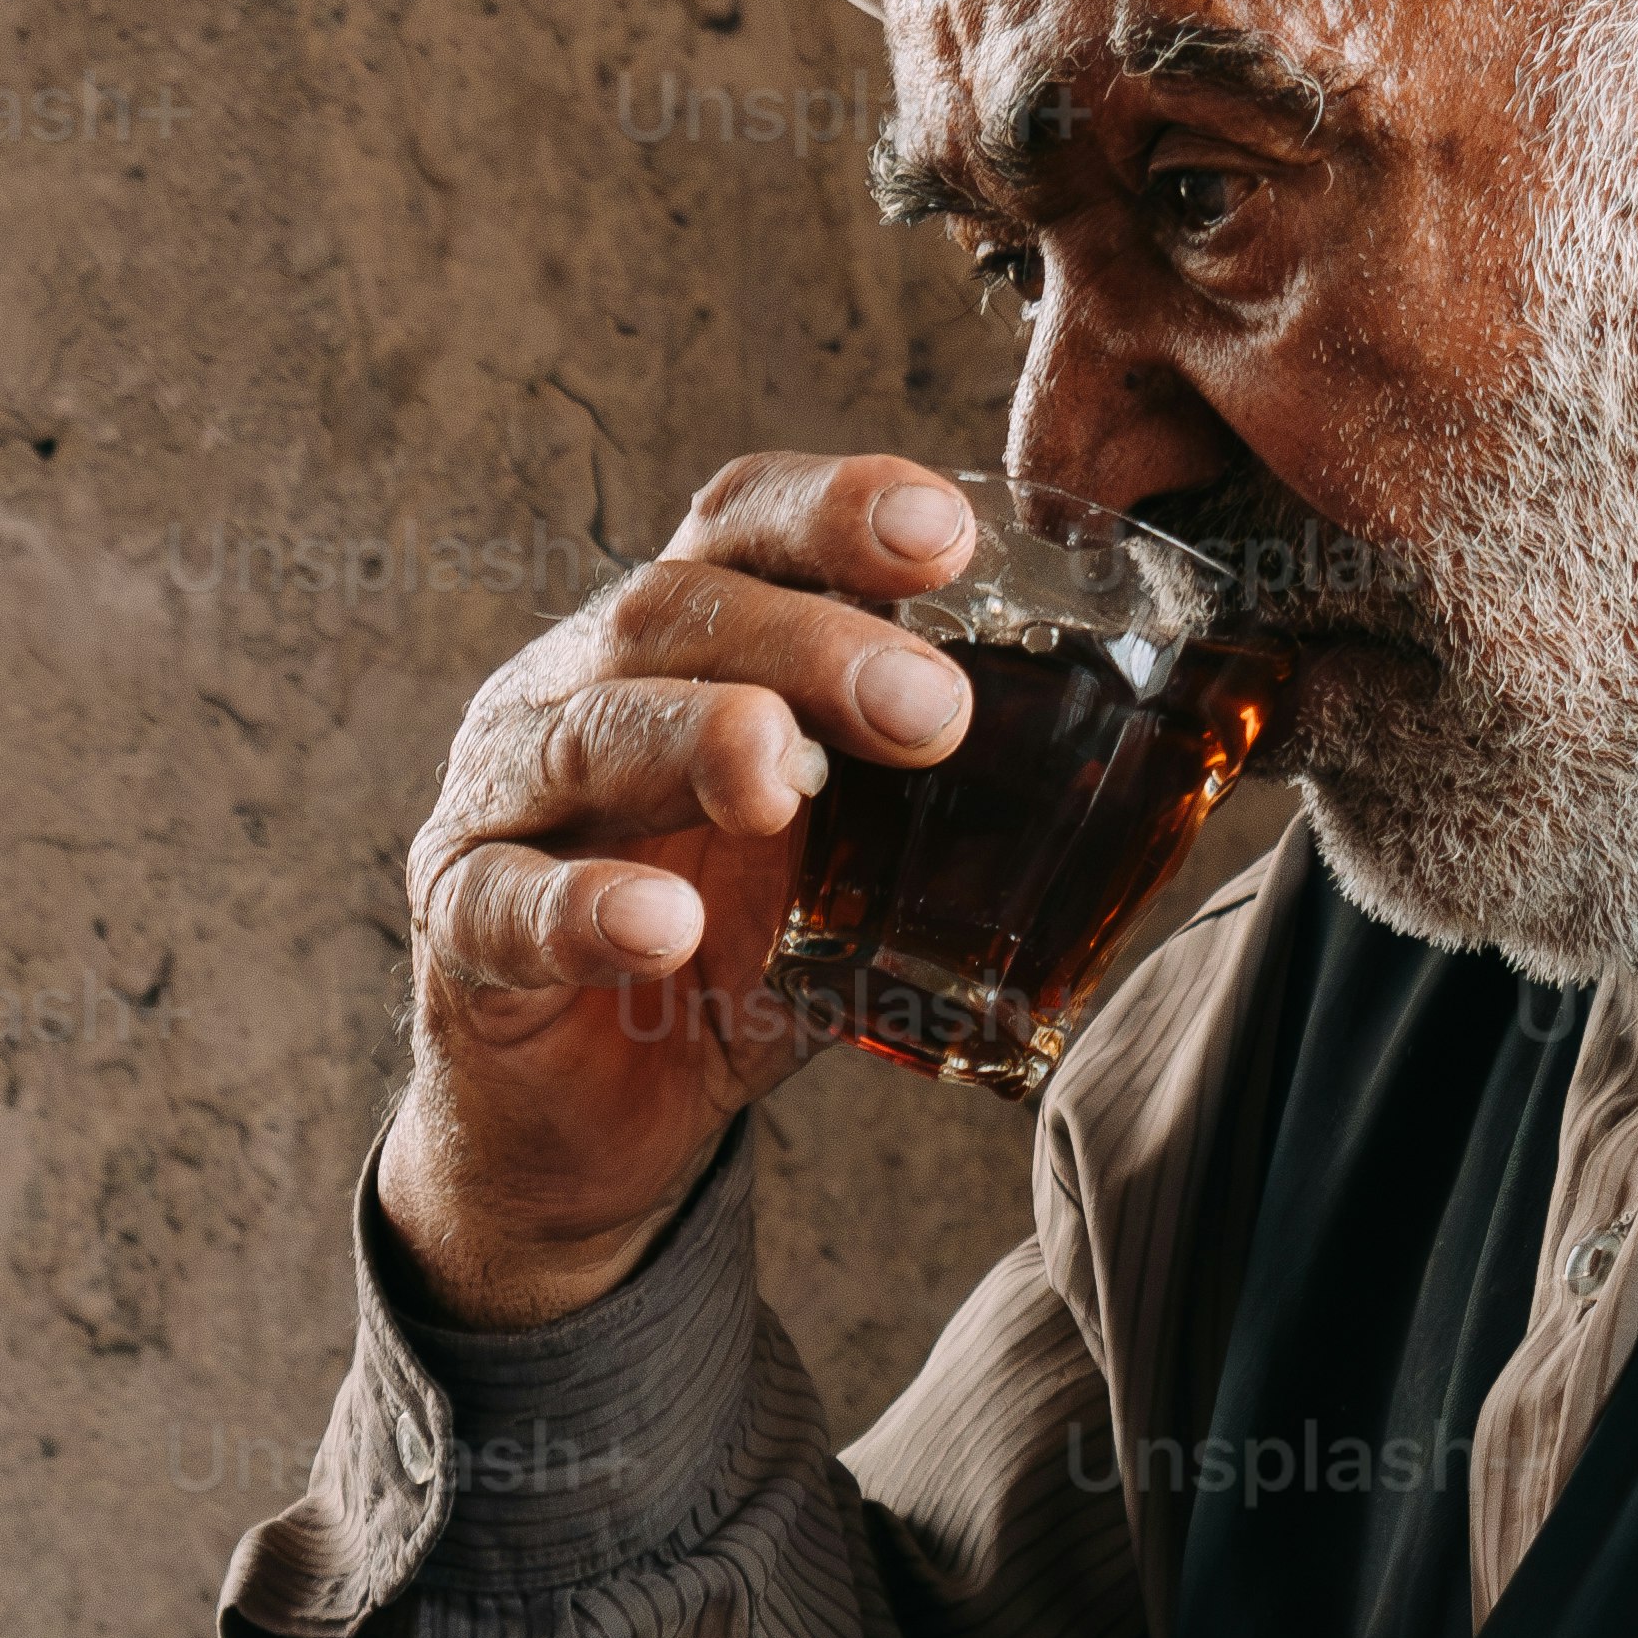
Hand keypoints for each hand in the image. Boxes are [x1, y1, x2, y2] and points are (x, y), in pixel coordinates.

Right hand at [382, 454, 982, 1325]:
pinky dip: (584, 907)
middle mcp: (579, 687)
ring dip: (700, 737)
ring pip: (587, 729)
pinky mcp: (458, 922)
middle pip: (674, 611)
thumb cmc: (731, 957)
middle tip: (932, 709)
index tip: (949, 532)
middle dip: (809, 643)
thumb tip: (1179, 788)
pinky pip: (504, 899)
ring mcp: (503, 797)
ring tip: (785, 777)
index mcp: (684, 647)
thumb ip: (960, 814)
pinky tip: (657, 924)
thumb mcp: (858, 869)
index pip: (745, 529)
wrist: (593, 1128)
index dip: (837, 510)